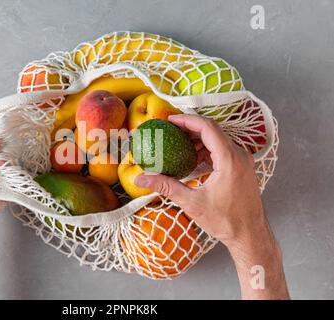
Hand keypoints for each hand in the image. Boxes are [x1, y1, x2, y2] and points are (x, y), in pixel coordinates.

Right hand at [135, 114, 287, 298]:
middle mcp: (239, 156)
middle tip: (170, 128)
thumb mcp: (192, 202)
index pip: (207, 128)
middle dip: (190, 127)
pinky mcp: (242, 168)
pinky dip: (206, 149)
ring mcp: (243, 161)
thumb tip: (142, 178)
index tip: (170, 120)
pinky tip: (192, 157)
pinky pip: (223, 149)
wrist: (250, 235)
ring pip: (218, 139)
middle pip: (213, 130)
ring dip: (198, 138)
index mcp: (229, 160)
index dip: (187, 120)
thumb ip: (166, 186)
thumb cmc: (227, 221)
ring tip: (178, 142)